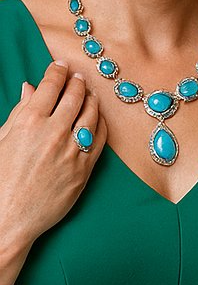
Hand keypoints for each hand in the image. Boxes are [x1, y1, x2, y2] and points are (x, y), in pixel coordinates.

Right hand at [0, 62, 105, 254]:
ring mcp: (73, 150)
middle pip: (75, 97)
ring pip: (92, 114)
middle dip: (78, 83)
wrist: (9, 218)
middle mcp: (54, 133)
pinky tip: (98, 118)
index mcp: (29, 123)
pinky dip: (101, 123)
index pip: (50, 87)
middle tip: (78, 77)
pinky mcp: (85, 168)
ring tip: (90, 94)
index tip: (61, 66)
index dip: (57, 73)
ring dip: (92, 100)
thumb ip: (18, 113)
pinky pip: (100, 138)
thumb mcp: (0, 141)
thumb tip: (30, 89)